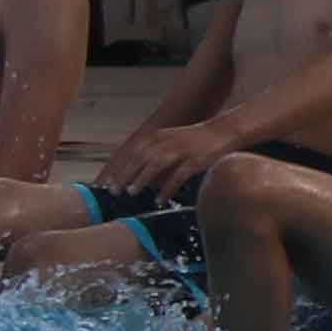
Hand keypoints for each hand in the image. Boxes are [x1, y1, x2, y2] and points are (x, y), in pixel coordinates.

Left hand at [98, 114, 228, 194]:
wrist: (225, 131)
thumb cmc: (195, 139)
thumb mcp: (170, 139)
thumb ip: (154, 151)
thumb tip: (136, 172)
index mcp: (158, 136)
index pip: (133, 152)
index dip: (119, 167)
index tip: (107, 182)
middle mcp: (167, 141)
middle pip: (139, 158)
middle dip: (124, 175)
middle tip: (113, 191)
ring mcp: (182, 150)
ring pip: (155, 164)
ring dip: (141, 179)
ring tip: (131, 193)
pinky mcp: (196, 160)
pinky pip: (178, 176)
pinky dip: (167, 188)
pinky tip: (159, 199)